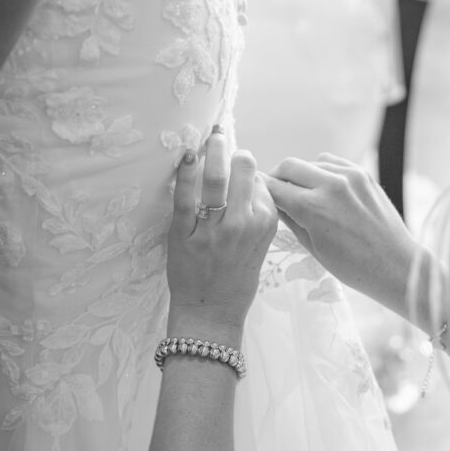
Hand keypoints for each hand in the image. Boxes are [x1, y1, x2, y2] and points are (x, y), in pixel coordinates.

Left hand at [167, 129, 277, 338]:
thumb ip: (256, 214)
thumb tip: (247, 177)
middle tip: (222, 141)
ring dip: (213, 150)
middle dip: (234, 152)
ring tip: (210, 137)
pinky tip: (185, 157)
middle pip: (244, 171)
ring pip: (216, 178)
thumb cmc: (236, 279)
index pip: (261, 181)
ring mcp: (214, 229)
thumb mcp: (259, 246)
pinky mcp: (185, 234)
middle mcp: (243, 224)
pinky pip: (185, 196)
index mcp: (265, 225)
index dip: (249, 170)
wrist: (212, 313)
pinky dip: (184, 173)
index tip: (240, 165)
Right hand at [266, 153, 421, 317]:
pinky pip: (332, 163)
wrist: (395, 265)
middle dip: (277, 178)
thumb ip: (290, 219)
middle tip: (276, 192)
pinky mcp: (363, 174)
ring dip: (300, 174)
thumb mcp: (312, 248)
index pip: (274, 188)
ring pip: (310, 162)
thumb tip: (273, 201)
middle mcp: (330, 185)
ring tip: (302, 193)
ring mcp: (349, 176)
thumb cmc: (352, 267)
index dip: (261, 190)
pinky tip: (323, 189)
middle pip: (288, 166)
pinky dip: (322, 171)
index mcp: (313, 208)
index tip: (256, 194)